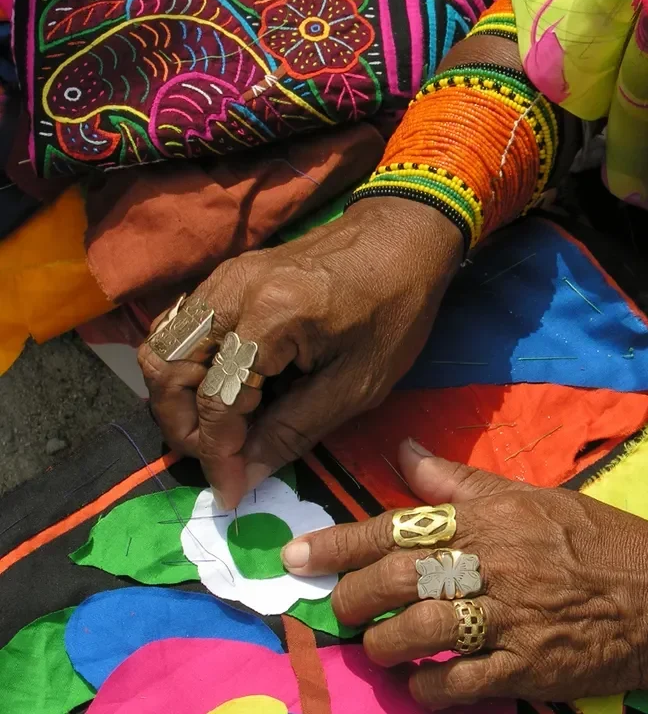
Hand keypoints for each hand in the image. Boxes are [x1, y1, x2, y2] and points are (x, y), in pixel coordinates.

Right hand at [138, 198, 461, 509]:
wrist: (404, 236)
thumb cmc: (395, 309)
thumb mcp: (358, 383)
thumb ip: (295, 431)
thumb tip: (244, 477)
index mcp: (270, 317)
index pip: (214, 399)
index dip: (216, 454)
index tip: (230, 491)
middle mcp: (233, 291)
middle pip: (165, 369)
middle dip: (182, 426)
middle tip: (219, 457)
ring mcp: (225, 276)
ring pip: (162, 344)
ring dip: (177, 396)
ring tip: (219, 428)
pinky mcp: (229, 274)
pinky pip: (182, 324)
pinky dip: (187, 364)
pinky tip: (225, 388)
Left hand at [281, 439, 647, 706]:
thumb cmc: (598, 538)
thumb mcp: (534, 496)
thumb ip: (463, 482)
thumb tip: (404, 450)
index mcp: (493, 514)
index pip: (400, 522)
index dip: (340, 542)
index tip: (294, 557)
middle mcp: (495, 560)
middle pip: (400, 578)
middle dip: (354, 597)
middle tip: (339, 608)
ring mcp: (510, 617)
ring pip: (420, 632)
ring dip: (383, 645)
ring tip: (374, 646)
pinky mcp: (527, 667)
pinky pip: (458, 683)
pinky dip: (427, 687)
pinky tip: (417, 685)